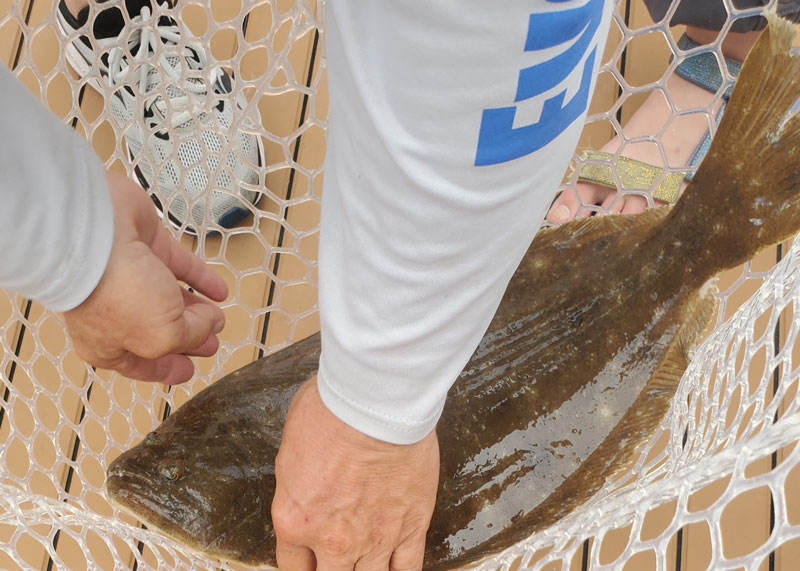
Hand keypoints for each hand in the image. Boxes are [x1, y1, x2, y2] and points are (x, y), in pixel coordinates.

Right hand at [64, 171, 227, 383]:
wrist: (96, 234)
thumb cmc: (118, 295)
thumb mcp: (162, 335)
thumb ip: (192, 335)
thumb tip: (212, 324)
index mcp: (107, 345)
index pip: (141, 364)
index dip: (166, 369)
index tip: (187, 372)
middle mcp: (116, 313)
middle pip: (158, 331)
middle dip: (186, 340)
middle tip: (209, 346)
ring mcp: (132, 277)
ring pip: (170, 299)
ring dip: (196, 310)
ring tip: (219, 318)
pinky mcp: (147, 247)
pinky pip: (181, 267)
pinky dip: (201, 279)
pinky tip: (221, 291)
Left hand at [272, 378, 439, 570]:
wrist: (376, 404)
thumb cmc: (332, 411)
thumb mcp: (291, 448)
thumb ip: (295, 483)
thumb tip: (303, 484)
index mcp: (295, 519)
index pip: (292, 566)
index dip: (302, 564)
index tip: (309, 559)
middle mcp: (332, 540)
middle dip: (331, 569)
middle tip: (339, 553)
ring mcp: (374, 539)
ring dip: (365, 570)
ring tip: (367, 559)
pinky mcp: (411, 527)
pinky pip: (407, 570)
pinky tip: (395, 566)